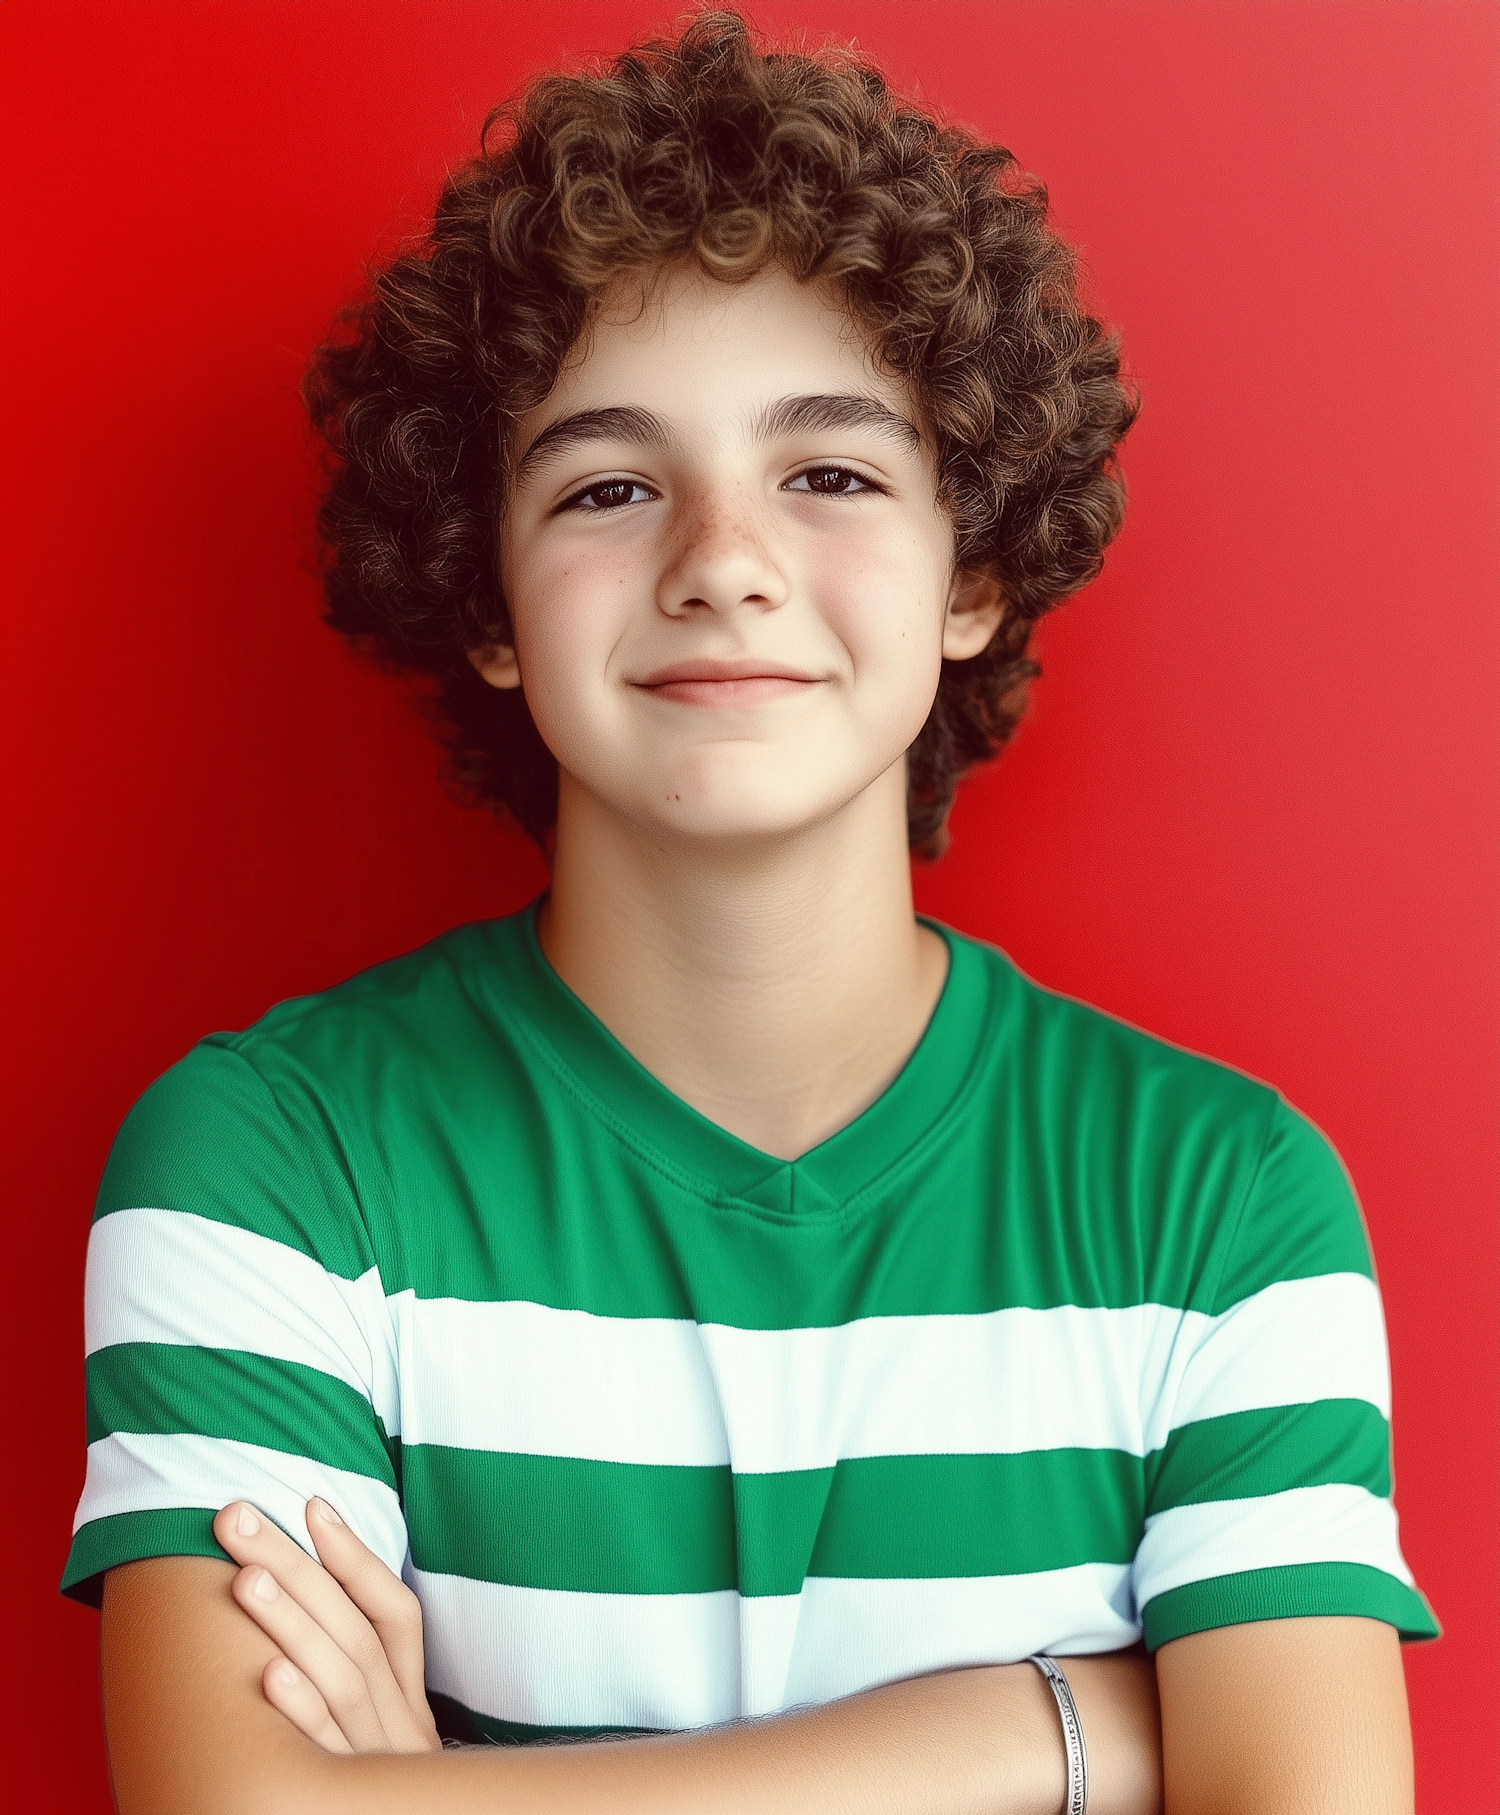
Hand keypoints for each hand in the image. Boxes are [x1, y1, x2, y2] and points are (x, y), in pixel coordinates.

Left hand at [212, 1496, 441, 1756]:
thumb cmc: (362, 1782)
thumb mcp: (375, 1727)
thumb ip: (348, 1673)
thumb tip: (293, 1587)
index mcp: (409, 1700)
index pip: (397, 1615)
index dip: (357, 1558)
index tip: (311, 1505)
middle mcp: (401, 1725)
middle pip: (356, 1633)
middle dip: (298, 1567)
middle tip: (237, 1520)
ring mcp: (376, 1761)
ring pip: (343, 1679)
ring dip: (295, 1623)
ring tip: (247, 1578)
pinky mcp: (345, 1802)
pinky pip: (324, 1750)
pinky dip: (301, 1708)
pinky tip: (268, 1672)